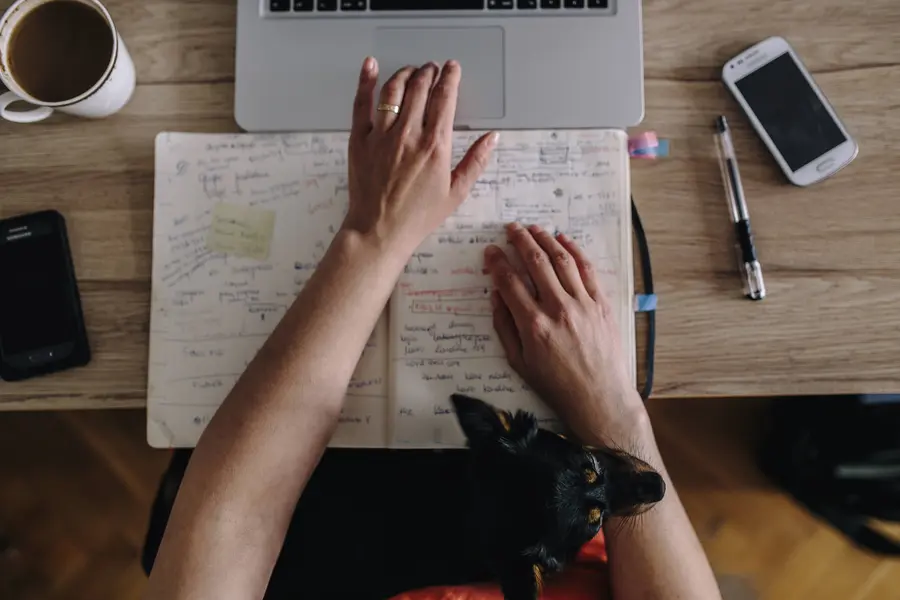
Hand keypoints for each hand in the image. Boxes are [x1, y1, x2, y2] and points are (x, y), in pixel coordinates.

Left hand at [343, 57, 497, 255]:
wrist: (379, 231)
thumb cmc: (417, 216)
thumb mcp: (456, 193)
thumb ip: (476, 161)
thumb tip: (492, 138)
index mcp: (435, 146)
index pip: (445, 99)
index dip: (450, 78)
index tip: (452, 69)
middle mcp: (408, 135)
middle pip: (420, 88)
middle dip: (429, 72)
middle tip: (432, 68)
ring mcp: (381, 135)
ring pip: (393, 90)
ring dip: (405, 74)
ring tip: (412, 71)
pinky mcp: (360, 140)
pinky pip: (361, 103)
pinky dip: (365, 81)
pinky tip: (370, 65)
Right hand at [484, 223, 647, 444]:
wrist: (598, 397)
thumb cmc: (555, 384)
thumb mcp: (518, 361)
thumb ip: (504, 326)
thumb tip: (496, 296)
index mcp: (533, 325)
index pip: (509, 282)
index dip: (497, 262)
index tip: (490, 251)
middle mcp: (558, 309)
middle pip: (536, 263)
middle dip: (520, 240)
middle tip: (511, 228)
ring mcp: (583, 304)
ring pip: (562, 260)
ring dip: (546, 240)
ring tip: (534, 228)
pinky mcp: (602, 304)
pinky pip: (587, 270)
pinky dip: (575, 251)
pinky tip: (564, 240)